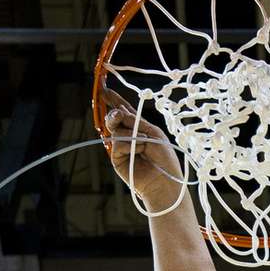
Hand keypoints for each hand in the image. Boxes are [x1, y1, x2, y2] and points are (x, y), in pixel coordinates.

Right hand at [102, 88, 185, 211]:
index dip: (114, 100)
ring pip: (116, 130)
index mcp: (140, 128)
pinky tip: (139, 152)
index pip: (124, 111)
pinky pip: (118, 143)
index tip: (104, 89)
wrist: (165, 181)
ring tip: (144, 145)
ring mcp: (122, 147)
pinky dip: (129, 145)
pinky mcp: (117, 158)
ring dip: (131, 135)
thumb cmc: (165, 159)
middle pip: (114, 118)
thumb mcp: (154, 134)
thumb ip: (136, 122)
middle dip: (115, 114)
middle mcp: (129, 136)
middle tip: (118, 115)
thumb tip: (118, 112)